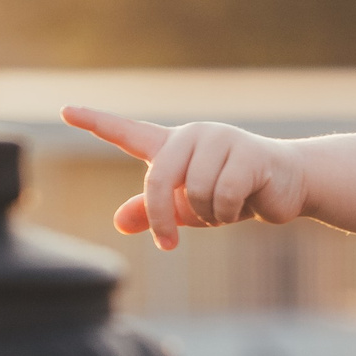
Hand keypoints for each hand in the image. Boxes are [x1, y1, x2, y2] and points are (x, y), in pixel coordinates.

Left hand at [62, 106, 305, 250]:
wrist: (290, 186)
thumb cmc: (236, 195)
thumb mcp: (189, 208)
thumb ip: (154, 212)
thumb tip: (119, 222)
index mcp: (173, 147)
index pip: (128, 132)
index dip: (96, 122)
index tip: (65, 110)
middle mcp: (192, 136)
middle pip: (158, 177)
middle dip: (161, 217)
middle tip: (167, 246)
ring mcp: (220, 140)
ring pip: (194, 191)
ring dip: (208, 215)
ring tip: (227, 209)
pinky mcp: (247, 152)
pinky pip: (222, 194)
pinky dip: (227, 213)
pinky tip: (246, 203)